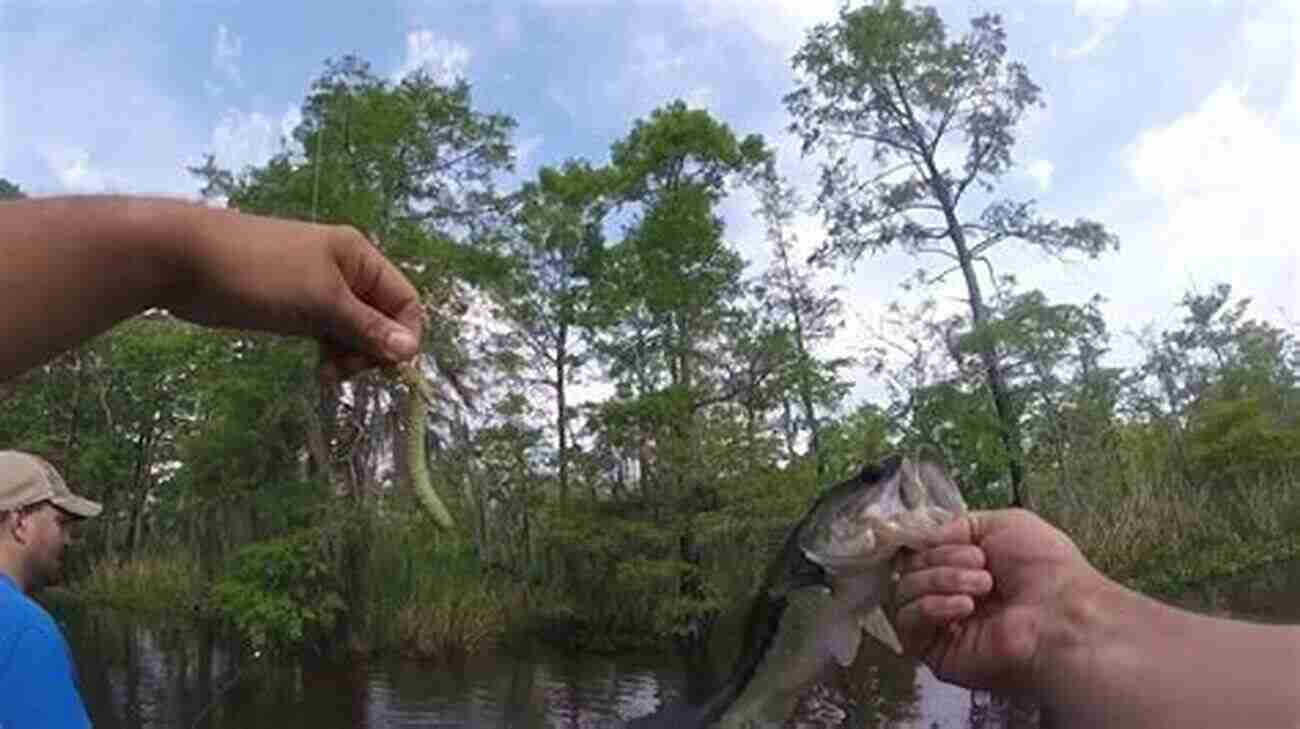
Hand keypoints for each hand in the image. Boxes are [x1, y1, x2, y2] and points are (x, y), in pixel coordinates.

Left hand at [168, 207, 423, 381]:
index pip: (405, 301)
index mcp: (360, 257)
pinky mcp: (295, 307)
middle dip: (373, 350)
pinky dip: (330, 352)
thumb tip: (412, 350)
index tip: (386, 368)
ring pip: (355, 331)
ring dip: (350, 356)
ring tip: (328, 375)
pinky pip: (329, 333)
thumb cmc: (260, 273)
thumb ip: (367, 327)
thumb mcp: (320, 301)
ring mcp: (320, 290)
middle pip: (383, 320)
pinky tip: (319, 370)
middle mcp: (346, 272)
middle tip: (347, 370)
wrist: (185, 259)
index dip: (404, 336)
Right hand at [892, 508, 1099, 695]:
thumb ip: (959, 524)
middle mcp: (950, 595)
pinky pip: (909, 623)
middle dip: (943, 560)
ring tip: (982, 585)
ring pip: (904, 592)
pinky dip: (932, 607)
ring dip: (941, 579)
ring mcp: (941, 625)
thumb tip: (924, 537)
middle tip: (981, 566)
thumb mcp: (1005, 523)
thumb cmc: (1045, 568)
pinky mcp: (936, 652)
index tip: (944, 537)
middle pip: (909, 568)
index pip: (920, 550)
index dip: (926, 541)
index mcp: (965, 567)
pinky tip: (964, 606)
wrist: (1062, 614)